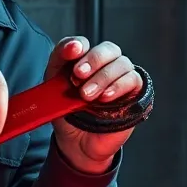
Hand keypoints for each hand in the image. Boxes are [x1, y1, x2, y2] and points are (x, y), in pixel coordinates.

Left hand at [46, 36, 141, 173]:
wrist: (77, 143)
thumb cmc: (67, 114)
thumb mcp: (53, 88)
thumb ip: (58, 65)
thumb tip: (70, 49)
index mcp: (84, 61)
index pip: (84, 43)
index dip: (77, 44)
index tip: (72, 51)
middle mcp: (105, 66)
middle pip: (108, 48)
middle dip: (93, 60)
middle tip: (78, 76)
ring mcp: (121, 78)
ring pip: (121, 63)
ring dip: (103, 77)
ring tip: (86, 96)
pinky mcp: (134, 93)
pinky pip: (133, 80)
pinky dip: (118, 86)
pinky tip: (105, 97)